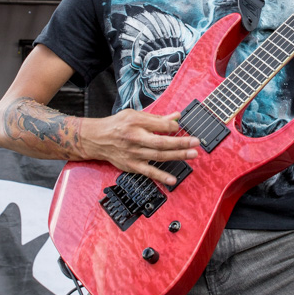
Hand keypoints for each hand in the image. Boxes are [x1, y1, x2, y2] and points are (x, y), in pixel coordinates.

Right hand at [81, 109, 199, 185]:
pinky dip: (161, 176)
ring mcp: (134, 154)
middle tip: (196, 142)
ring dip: (177, 156)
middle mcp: (135, 139)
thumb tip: (176, 116)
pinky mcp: (132, 165)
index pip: (160, 125)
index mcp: (136, 123)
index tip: (180, 127)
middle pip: (161, 142)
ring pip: (159, 156)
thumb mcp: (135, 115)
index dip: (173, 126)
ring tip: (192, 155)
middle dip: (181, 142)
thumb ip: (157, 118)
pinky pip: (149, 172)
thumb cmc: (117, 125)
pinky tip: (173, 179)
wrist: (97, 139)